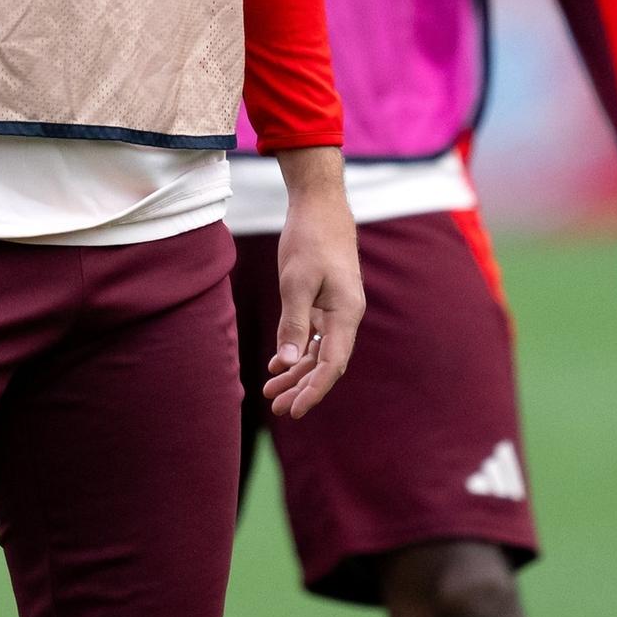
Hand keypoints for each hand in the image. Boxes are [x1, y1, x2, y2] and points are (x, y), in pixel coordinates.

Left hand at [262, 146, 362, 419]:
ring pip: (317, 351)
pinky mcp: (325, 302)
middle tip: (277, 410)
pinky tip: (278, 366)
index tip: (295, 410)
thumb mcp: (296, 281)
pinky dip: (296, 351)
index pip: (332, 364)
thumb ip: (293, 323)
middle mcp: (346, 316)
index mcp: (346, 314)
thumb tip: (287, 363)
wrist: (320, 206)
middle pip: (326, 363)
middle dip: (302, 388)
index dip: (314, 390)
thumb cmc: (310, 239)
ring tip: (271, 394)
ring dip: (296, 373)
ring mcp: (336, 310)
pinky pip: (313, 336)